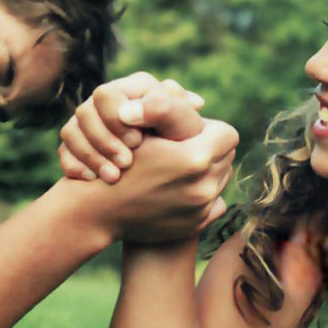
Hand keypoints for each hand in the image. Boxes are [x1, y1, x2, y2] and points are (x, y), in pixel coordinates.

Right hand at [58, 72, 204, 182]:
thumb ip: (166, 110)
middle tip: (126, 163)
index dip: (116, 119)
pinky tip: (93, 180)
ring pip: (71, 132)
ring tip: (113, 177)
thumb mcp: (184, 128)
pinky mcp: (79, 143)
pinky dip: (75, 166)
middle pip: (84, 112)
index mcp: (134, 88)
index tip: (137, 142)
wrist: (176, 177)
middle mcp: (108, 100)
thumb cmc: (187, 147)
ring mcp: (91, 121)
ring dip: (91, 156)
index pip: (106, 95)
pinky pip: (64, 151)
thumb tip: (126, 111)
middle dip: (104, 141)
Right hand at [78, 116, 239, 243]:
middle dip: (210, 148)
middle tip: (185, 146)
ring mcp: (202, 209)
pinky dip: (201, 193)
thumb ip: (172, 111)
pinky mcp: (197, 224)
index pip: (227, 133)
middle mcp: (204, 186)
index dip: (209, 128)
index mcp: (195, 157)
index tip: (191, 130)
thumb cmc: (119, 161)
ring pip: (221, 178)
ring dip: (207, 170)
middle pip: (227, 156)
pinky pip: (215, 202)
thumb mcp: (144, 130)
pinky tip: (178, 188)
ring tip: (180, 166)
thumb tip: (199, 102)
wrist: (101, 211)